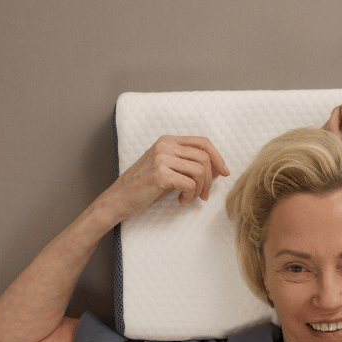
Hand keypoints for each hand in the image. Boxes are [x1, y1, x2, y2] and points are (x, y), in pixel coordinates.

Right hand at [99, 135, 229, 222]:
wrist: (118, 199)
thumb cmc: (144, 186)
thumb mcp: (168, 169)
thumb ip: (189, 165)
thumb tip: (218, 169)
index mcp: (168, 141)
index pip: (203, 142)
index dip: (218, 157)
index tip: (224, 173)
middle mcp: (165, 146)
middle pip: (204, 157)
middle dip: (210, 179)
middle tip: (204, 195)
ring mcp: (162, 158)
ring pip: (200, 171)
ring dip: (200, 189)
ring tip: (189, 198)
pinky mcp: (160, 174)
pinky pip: (190, 184)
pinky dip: (190, 196)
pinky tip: (180, 200)